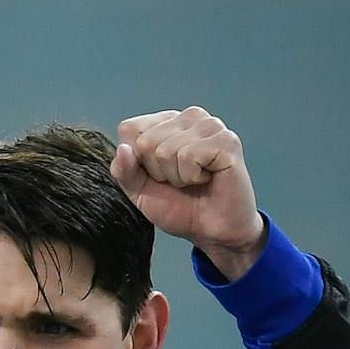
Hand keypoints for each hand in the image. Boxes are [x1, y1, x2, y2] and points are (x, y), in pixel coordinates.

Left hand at [111, 108, 266, 278]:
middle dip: (157, 171)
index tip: (159, 174)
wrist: (212, 231)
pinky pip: (188, 156)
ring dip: (176, 176)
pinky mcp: (226, 141)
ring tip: (194, 180)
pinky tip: (207, 178)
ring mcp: (210, 126)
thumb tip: (123, 149)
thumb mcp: (138, 190)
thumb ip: (123, 170)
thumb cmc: (179, 206)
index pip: (129, 129)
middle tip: (180, 181)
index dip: (136, 161)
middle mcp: (190, 117)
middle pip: (145, 141)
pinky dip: (191, 176)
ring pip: (165, 150)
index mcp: (167, 121)